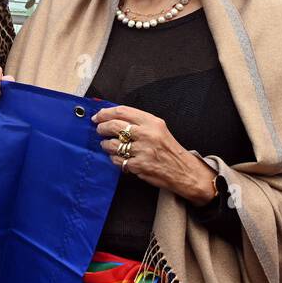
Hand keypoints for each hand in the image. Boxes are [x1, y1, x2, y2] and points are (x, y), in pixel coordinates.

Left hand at [92, 105, 215, 203]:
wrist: (184, 171)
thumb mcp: (159, 129)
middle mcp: (147, 134)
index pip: (123, 111)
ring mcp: (142, 151)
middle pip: (114, 126)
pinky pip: (117, 160)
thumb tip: (113, 117)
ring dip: (105, 144)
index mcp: (152, 122)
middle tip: (99, 129)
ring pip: (112, 144)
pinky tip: (118, 157)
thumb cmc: (169, 149)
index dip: (106, 113)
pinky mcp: (138, 165)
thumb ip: (139, 122)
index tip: (98, 116)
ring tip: (107, 144)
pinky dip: (114, 159)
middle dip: (102, 127)